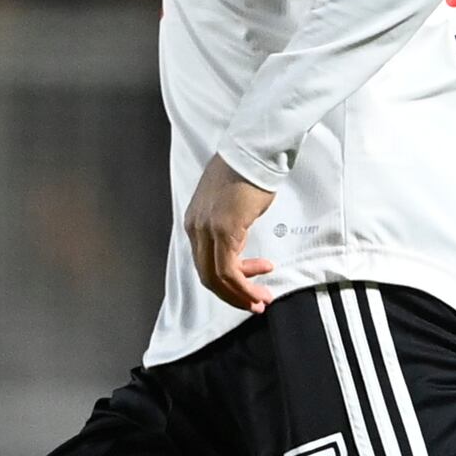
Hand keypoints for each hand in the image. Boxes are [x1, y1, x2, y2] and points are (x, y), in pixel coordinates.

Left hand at [184, 153, 277, 314]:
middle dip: (232, 295)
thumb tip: (237, 246)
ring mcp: (208, 229)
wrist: (254, 152)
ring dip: (240, 295)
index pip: (204, 263)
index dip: (226, 282)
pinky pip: (229, 270)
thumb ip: (227, 228)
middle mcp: (196, 227)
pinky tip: (260, 285)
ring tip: (261, 300)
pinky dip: (244, 285)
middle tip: (254, 303)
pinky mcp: (224, 230)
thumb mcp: (229, 206)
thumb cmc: (247, 174)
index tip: (249, 285)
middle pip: (207, 276)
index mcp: (194, 222)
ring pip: (217, 278)